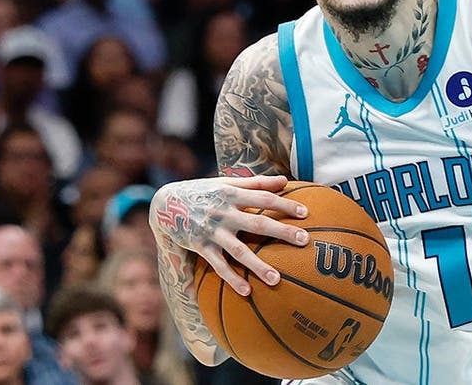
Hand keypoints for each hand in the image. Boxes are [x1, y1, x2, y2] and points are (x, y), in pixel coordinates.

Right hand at [150, 174, 308, 295]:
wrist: (165, 203)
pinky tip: (247, 291)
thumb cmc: (204, 191)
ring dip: (258, 265)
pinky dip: (232, 278)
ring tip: (277, 279)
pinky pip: (218, 266)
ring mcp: (212, 232)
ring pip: (238, 251)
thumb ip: (257, 183)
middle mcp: (223, 213)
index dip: (285, 204)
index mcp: (232, 194)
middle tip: (304, 241)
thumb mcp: (227, 182)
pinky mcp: (200, 247)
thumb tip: (286, 181)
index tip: (306, 213)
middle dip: (281, 232)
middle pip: (257, 223)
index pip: (264, 198)